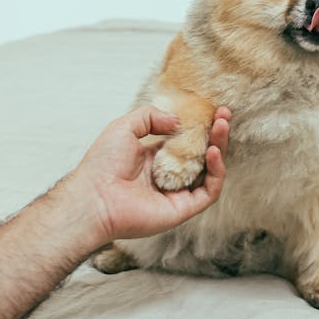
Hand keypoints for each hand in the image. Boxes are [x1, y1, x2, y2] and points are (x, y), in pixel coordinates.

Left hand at [69, 105, 230, 244]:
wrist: (94, 197)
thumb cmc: (102, 164)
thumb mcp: (124, 126)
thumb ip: (150, 116)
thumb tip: (178, 121)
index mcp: (154, 157)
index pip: (185, 140)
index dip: (200, 125)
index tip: (212, 109)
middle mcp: (168, 175)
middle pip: (201, 154)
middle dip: (215, 133)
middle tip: (224, 115)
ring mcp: (176, 192)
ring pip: (209, 171)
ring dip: (219, 148)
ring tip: (221, 127)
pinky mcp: (182, 209)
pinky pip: (208, 192)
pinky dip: (216, 172)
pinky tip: (213, 152)